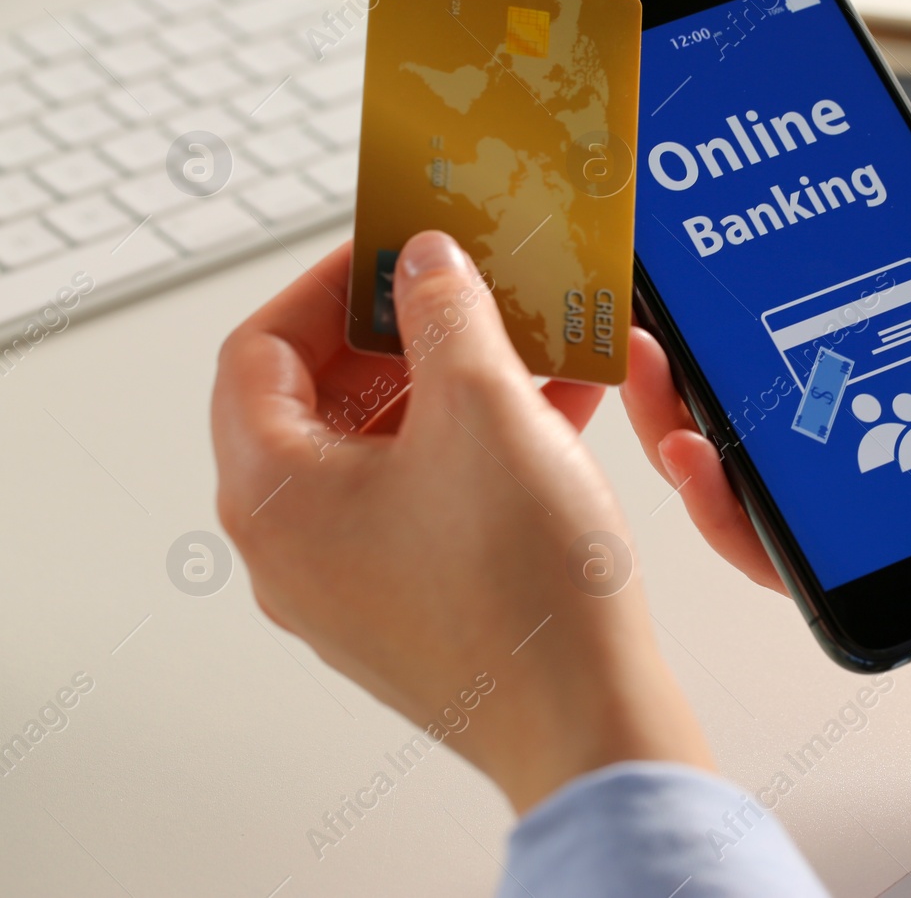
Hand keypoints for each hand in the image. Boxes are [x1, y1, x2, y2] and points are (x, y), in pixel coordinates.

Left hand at [212, 231, 711, 812]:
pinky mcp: (416, 606)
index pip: (260, 351)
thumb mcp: (485, 407)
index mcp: (275, 494)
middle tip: (466, 291)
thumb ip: (446, 313)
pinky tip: (555, 412)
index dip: (327, 285)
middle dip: (404, 334)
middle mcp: (296, 547)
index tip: (394, 250)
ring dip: (454, 387)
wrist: (587, 721)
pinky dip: (480, 446)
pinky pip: (430, 499)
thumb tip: (423, 263)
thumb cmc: (522, 589)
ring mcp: (354, 584)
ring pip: (387, 451)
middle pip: (323, 401)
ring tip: (526, 345)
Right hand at [621, 95, 910, 740]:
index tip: (724, 221)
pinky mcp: (893, 585)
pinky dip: (733, 516)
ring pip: (765, 469)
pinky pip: (791, 560)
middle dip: (705, 343)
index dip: (776, 270)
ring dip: (689, 417)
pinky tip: (702, 461)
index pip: (843, 306)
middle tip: (658, 293)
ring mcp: (895, 508)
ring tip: (651, 366)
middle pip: (783, 388)